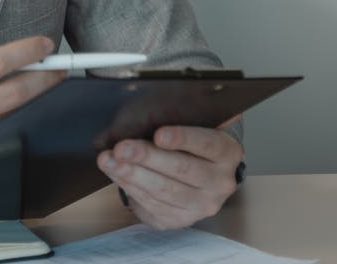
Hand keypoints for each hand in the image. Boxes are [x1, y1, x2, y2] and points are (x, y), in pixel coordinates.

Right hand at [0, 36, 63, 199]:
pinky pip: (9, 134)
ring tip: (54, 86)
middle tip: (60, 68)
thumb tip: (10, 52)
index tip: (45, 45)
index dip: (26, 51)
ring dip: (41, 99)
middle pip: (14, 90)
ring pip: (17, 114)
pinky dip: (26, 120)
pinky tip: (35, 111)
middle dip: (45, 76)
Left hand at [97, 124, 243, 228]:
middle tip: (121, 148)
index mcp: (227, 153)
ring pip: (164, 190)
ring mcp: (201, 205)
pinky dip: (129, 187)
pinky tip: (116, 173)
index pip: (206, 144)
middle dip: (146, 158)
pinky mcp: (180, 219)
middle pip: (181, 169)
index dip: (182, 139)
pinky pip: (152, 204)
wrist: (203, 176)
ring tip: (109, 160)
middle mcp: (220, 182)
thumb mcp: (196, 127)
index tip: (158, 135)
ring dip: (131, 174)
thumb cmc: (194, 144)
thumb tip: (143, 117)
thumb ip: (178, 122)